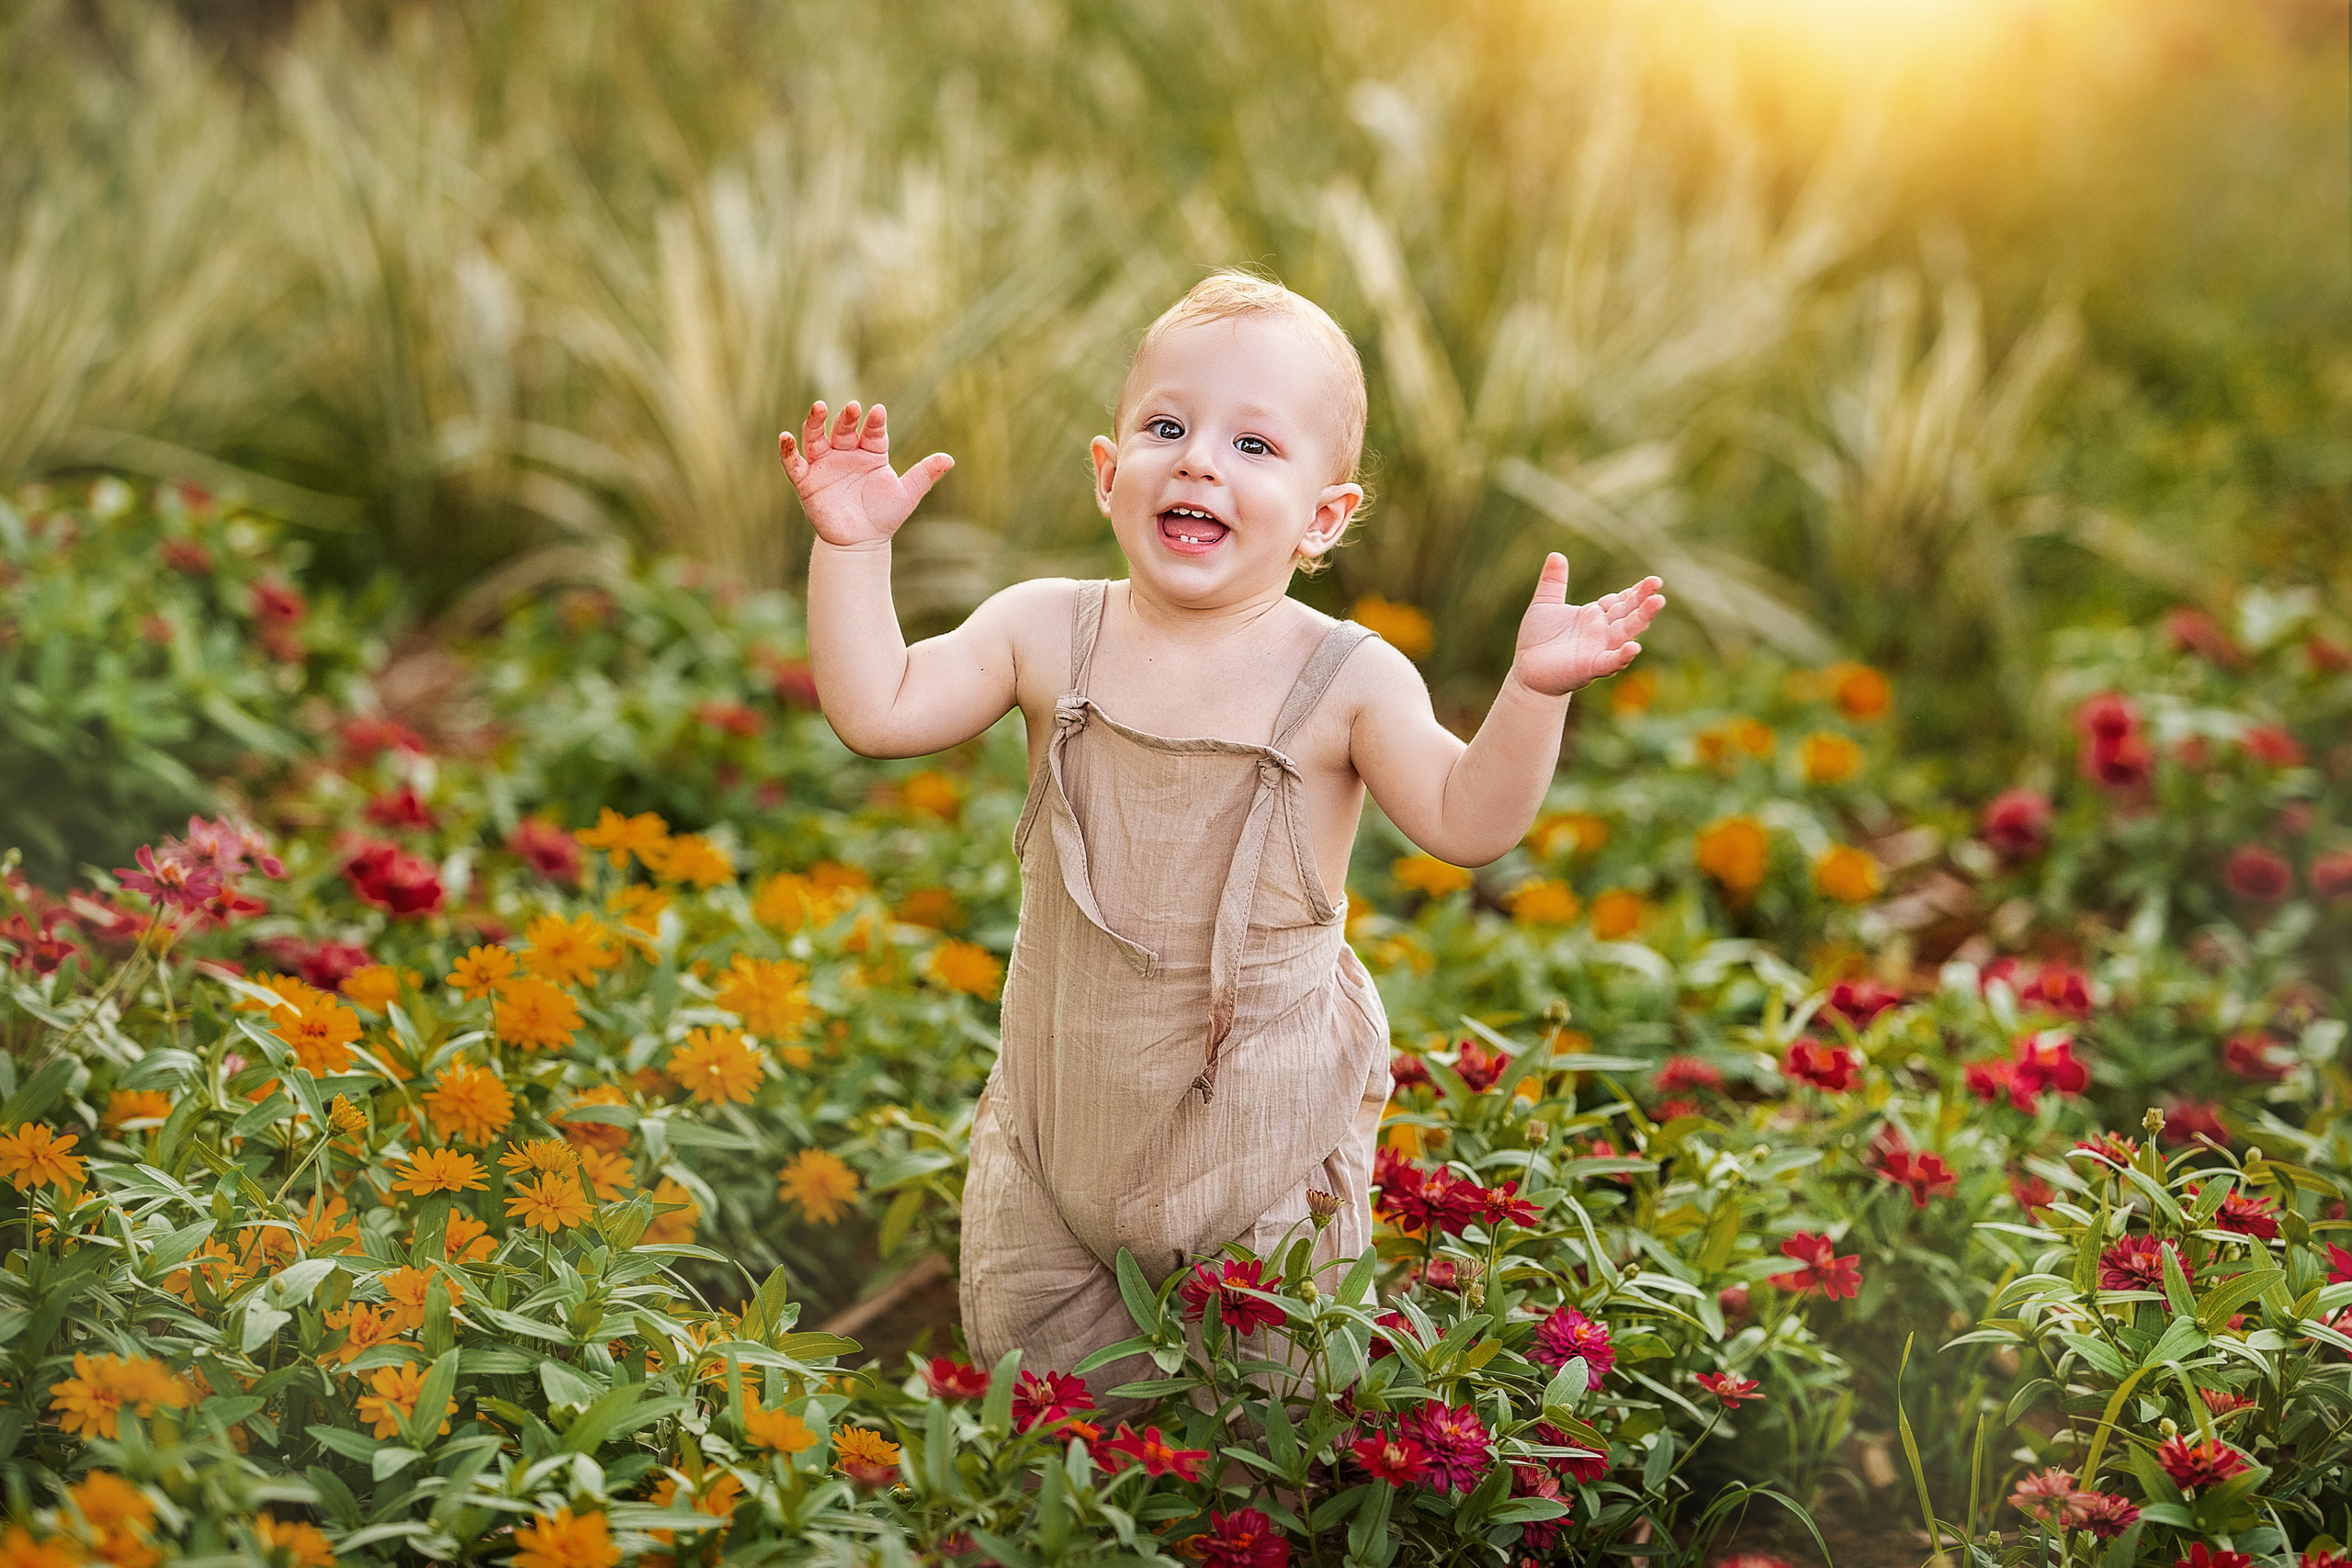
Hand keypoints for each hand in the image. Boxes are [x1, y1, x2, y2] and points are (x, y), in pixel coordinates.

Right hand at [778, 400, 953, 547]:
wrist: (861, 544)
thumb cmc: (884, 517)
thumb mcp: (906, 495)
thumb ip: (925, 475)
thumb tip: (950, 459)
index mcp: (871, 453)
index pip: (872, 432)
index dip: (874, 422)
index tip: (878, 412)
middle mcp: (846, 454)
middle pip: (843, 430)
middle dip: (846, 418)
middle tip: (852, 408)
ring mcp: (825, 465)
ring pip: (816, 438)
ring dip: (814, 422)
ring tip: (819, 407)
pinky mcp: (806, 481)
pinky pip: (794, 463)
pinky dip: (787, 450)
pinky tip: (785, 437)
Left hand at [1510, 554, 1665, 696]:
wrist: (1526, 669)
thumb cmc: (1538, 639)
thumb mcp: (1544, 604)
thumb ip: (1553, 582)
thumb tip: (1556, 554)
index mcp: (1595, 615)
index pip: (1621, 600)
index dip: (1636, 591)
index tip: (1652, 581)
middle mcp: (1602, 631)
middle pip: (1629, 613)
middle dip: (1644, 600)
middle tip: (1657, 584)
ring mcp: (1599, 649)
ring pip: (1626, 633)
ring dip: (1642, 619)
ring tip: (1657, 603)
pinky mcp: (1590, 667)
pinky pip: (1610, 661)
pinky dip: (1622, 656)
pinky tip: (1634, 647)